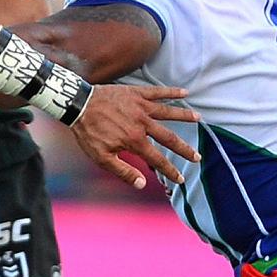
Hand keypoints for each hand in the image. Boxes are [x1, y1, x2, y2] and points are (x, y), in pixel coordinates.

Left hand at [69, 83, 198, 191]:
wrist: (77, 104)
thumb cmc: (88, 132)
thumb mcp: (101, 157)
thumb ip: (123, 171)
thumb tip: (142, 184)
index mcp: (135, 141)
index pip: (157, 159)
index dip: (170, 171)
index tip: (180, 179)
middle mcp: (142, 124)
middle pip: (169, 138)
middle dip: (184, 149)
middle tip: (197, 157)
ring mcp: (140, 107)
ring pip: (168, 112)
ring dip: (184, 116)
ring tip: (199, 118)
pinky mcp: (136, 93)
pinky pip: (158, 92)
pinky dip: (171, 92)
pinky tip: (185, 93)